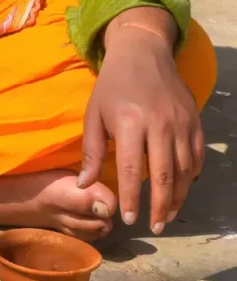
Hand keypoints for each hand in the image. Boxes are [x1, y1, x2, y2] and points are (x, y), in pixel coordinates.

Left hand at [78, 8, 202, 233]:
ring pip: (184, 170)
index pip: (133, 171)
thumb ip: (92, 152)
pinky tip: (183, 189)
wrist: (143, 53)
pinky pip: (196, 155)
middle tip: (155, 227)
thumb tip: (84, 185)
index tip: (128, 219)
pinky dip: (191, 175)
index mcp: (130, 124)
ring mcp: (182, 123)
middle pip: (164, 176)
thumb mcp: (94, 115)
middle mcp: (160, 125)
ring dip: (178, 196)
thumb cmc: (112, 86)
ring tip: (168, 215)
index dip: (132, 199)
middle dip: (160, 206)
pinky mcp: (195, 120)